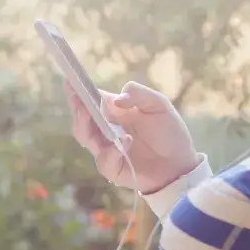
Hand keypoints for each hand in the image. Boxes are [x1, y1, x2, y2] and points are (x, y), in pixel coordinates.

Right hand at [68, 79, 200, 194]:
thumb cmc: (170, 132)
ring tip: (90, 114)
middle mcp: (106, 129)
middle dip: (77, 107)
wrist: (180, 163)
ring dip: (85, 125)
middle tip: (77, 98)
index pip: (91, 99)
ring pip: (84, 137)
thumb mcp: (159, 105)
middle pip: (82, 118)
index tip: (69, 80)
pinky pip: (103, 160)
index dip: (78, 91)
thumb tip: (115, 99)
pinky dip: (111, 152)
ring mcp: (106, 149)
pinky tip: (126, 142)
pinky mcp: (113, 168)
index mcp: (114, 112)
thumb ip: (139, 94)